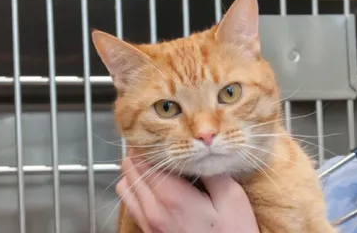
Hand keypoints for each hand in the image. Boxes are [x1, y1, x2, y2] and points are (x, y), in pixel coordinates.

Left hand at [117, 149, 259, 232]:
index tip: (157, 133)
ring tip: (155, 166)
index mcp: (172, 198)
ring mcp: (148, 224)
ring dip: (135, 172)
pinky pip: (131, 204)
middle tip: (157, 145)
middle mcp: (153, 211)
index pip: (143, 160)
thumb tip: (199, 151)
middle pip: (129, 171)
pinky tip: (156, 187)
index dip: (147, 143)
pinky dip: (136, 190)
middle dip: (139, 154)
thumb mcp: (232, 198)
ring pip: (124, 187)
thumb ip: (211, 171)